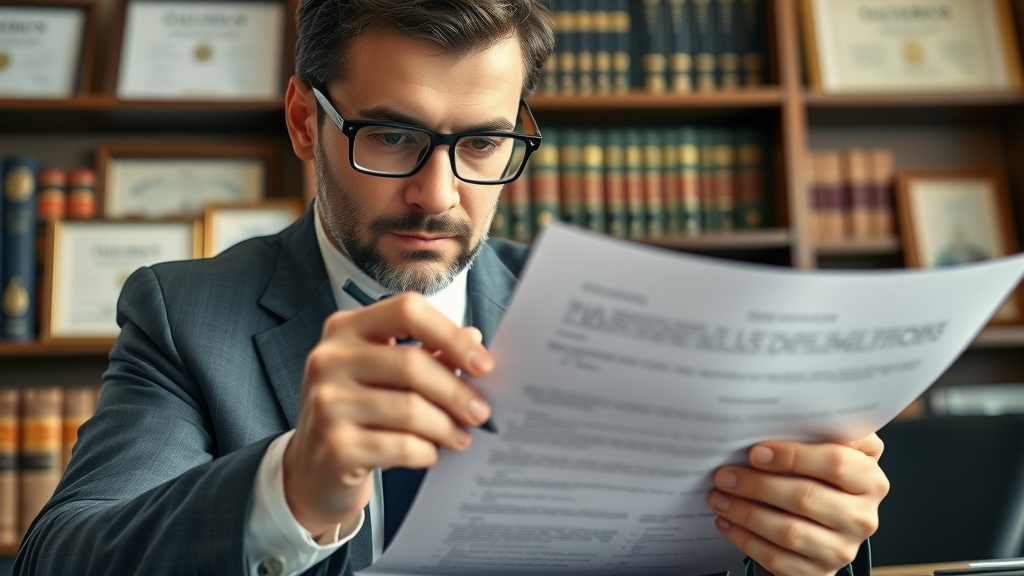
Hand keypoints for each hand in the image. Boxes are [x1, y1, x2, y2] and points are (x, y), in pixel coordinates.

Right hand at [282, 293, 494, 538]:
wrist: (312, 469)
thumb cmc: (357, 413)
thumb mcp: (385, 375)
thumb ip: (426, 352)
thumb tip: (474, 338)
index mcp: (345, 329)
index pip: (407, 311)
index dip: (451, 335)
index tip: (483, 364)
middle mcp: (329, 359)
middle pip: (412, 364)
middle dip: (456, 391)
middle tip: (480, 412)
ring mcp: (327, 403)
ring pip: (410, 409)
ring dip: (446, 427)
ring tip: (461, 437)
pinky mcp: (334, 446)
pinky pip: (400, 446)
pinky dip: (426, 451)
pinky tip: (431, 453)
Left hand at [708, 435, 888, 575]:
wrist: (824, 528)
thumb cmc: (820, 479)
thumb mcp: (830, 452)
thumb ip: (821, 433)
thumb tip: (782, 410)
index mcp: (869, 479)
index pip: (835, 463)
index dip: (793, 456)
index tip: (755, 452)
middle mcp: (862, 517)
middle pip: (806, 497)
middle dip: (757, 484)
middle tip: (723, 474)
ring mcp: (842, 549)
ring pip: (789, 531)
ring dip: (746, 513)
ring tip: (718, 497)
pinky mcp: (819, 573)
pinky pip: (777, 559)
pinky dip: (745, 540)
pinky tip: (725, 522)